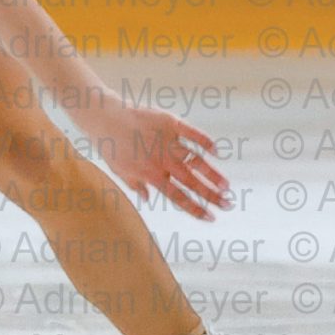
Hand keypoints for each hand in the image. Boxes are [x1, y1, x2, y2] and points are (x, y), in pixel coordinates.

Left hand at [60, 90, 231, 221]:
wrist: (105, 117)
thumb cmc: (110, 146)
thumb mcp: (120, 171)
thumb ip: (137, 185)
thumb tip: (148, 198)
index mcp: (151, 175)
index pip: (179, 197)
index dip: (196, 209)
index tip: (212, 218)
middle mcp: (163, 160)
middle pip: (192, 183)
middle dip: (212, 196)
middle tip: (229, 204)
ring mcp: (168, 141)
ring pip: (197, 161)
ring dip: (213, 174)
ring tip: (227, 185)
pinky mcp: (170, 122)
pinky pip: (192, 133)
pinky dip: (205, 141)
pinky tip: (216, 151)